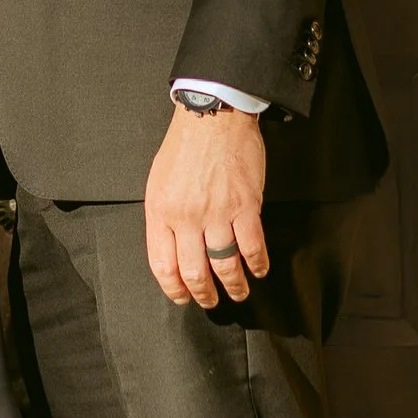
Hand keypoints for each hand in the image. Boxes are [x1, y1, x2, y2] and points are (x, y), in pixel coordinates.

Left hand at [144, 101, 268, 308]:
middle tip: (210, 302)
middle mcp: (187, 218)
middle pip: (194, 272)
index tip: (181, 297)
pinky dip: (257, 265)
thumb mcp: (158, 181)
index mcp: (161, 211)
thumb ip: (163, 216)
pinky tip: (258, 271)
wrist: (212, 116)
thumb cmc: (184, 146)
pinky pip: (253, 247)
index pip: (163, 265)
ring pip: (225, 265)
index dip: (173, 288)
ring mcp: (217, 213)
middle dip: (203, 295)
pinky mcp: (245, 206)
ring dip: (233, 286)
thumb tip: (170, 247)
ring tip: (237, 293)